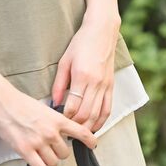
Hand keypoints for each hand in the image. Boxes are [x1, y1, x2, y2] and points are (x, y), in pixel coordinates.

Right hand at [0, 82, 97, 165]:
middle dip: (58, 152)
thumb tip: (59, 132)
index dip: (89, 140)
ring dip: (49, 161)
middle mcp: (50, 131)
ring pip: (54, 162)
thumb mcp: (42, 107)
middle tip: (50, 147)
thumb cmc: (18, 101)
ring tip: (41, 155)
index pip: (81, 132)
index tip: (92, 144)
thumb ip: (53, 120)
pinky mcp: (25, 150)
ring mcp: (38, 142)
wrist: (1, 100)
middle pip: (65, 153)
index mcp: (56, 119)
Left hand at [51, 15, 119, 132]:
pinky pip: (108, 109)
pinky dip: (101, 121)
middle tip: (66, 131)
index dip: (65, 117)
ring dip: (88, 127)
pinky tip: (94, 127)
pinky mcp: (112, 86)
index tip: (57, 121)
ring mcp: (106, 86)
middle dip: (76, 126)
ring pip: (98, 115)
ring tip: (78, 133)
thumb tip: (53, 102)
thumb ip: (59, 83)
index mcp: (82, 76)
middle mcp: (96, 83)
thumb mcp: (64, 61)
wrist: (101, 32)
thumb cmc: (80, 44)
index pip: (74, 106)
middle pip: (86, 114)